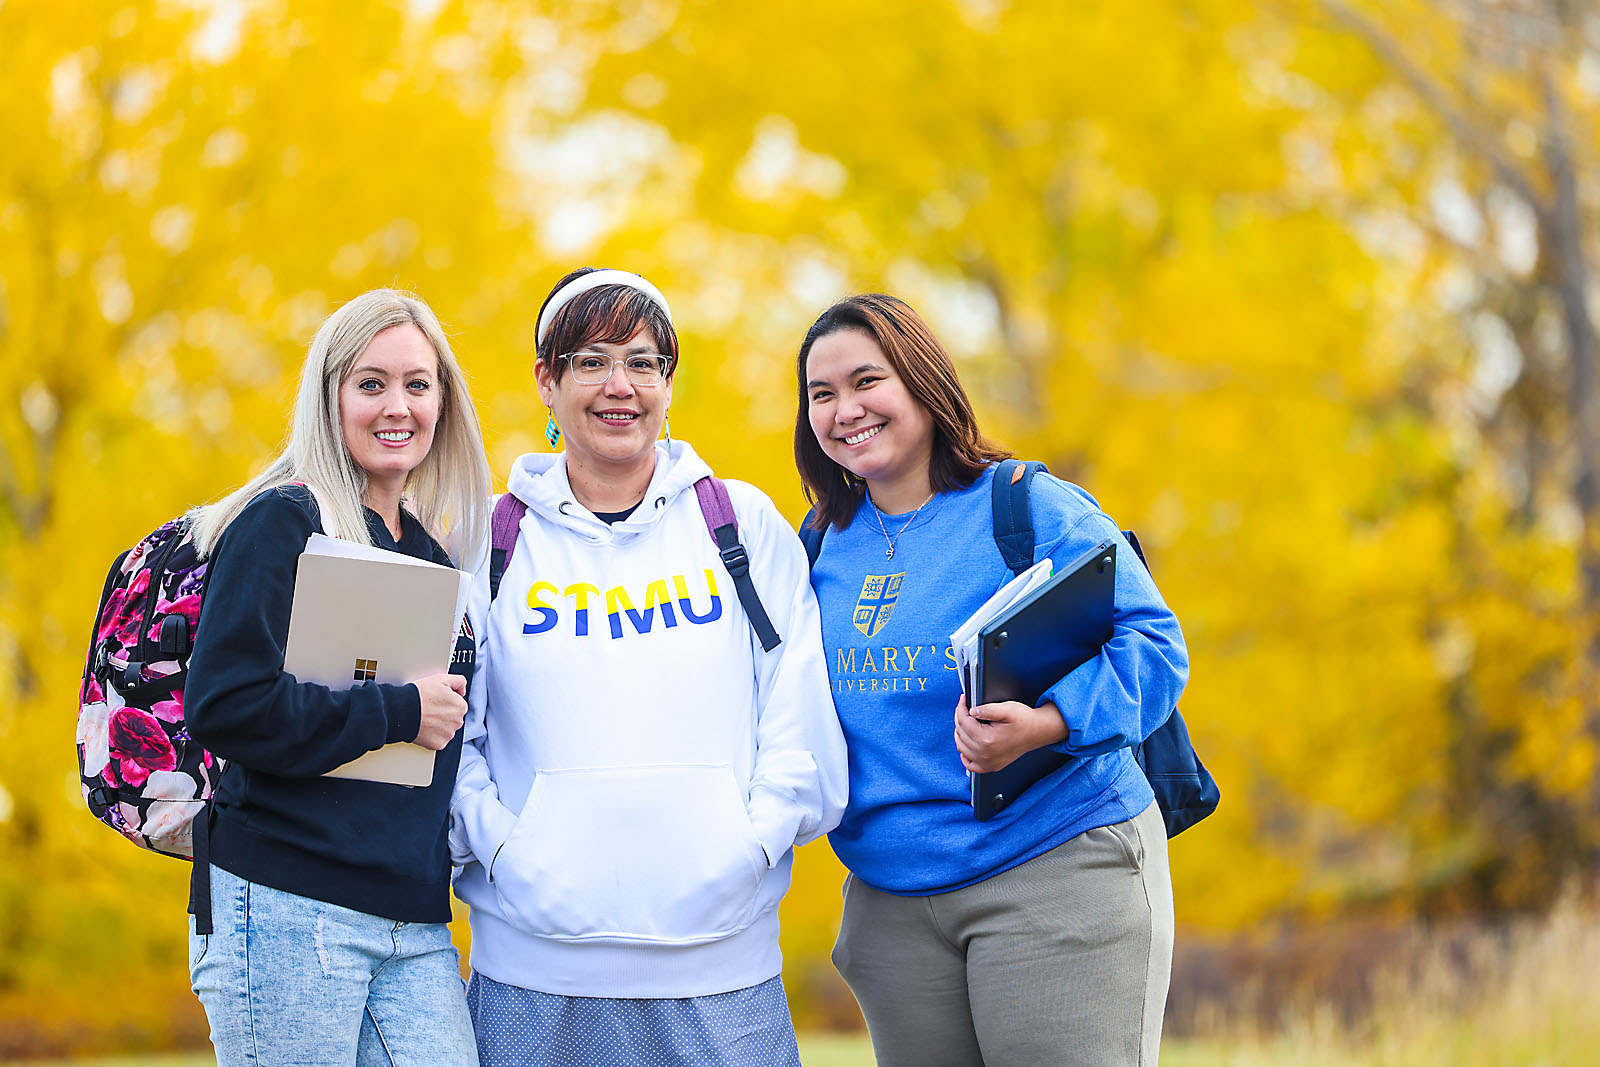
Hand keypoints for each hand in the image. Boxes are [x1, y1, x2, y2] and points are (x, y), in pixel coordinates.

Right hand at [412, 672, 467, 750]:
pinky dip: (432, 736)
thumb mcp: (441, 679)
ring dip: (438, 725)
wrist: (401, 711)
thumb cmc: (419, 695)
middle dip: (444, 714)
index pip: (457, 704)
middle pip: (453, 717)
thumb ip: (458, 682)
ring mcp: (449, 734)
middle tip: (429, 709)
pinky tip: (424, 727)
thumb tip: (462, 691)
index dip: (445, 701)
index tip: (435, 700)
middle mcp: (458, 722)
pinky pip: (438, 740)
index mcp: (461, 706)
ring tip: (425, 717)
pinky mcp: (439, 744)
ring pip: (446, 729)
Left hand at [953, 696, 1068, 773]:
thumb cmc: (1024, 720)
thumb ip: (988, 709)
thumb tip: (972, 711)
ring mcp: (988, 763)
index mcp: (987, 740)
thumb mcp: (1007, 709)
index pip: (964, 722)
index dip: (961, 708)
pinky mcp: (991, 766)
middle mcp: (986, 754)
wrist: (1038, 732)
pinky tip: (967, 744)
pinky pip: (970, 764)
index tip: (963, 699)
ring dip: (960, 733)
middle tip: (964, 708)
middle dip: (960, 718)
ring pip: (962, 747)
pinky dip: (965, 754)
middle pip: (961, 734)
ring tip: (965, 721)